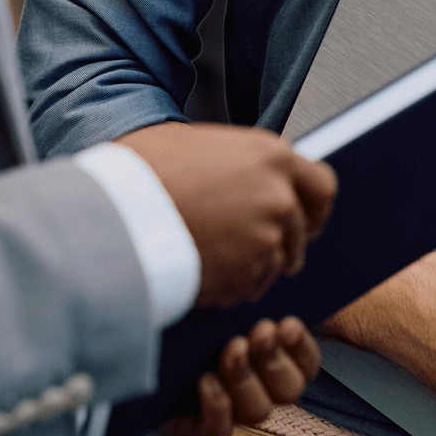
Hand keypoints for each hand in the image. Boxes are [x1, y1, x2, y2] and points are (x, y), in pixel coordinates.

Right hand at [120, 122, 336, 307]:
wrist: (114, 210)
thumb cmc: (146, 172)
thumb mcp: (204, 146)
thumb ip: (243, 164)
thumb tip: (256, 178)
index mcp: (273, 157)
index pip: (321, 186)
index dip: (314, 207)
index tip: (308, 219)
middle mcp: (279, 197)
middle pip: (301, 231)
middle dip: (282, 241)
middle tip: (251, 245)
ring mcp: (265, 239)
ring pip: (275, 263)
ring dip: (253, 265)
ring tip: (213, 256)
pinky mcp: (244, 275)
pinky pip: (249, 288)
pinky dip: (231, 286)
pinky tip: (202, 270)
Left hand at [162, 316, 321, 435]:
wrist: (150, 341)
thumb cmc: (197, 319)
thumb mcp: (232, 306)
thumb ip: (262, 301)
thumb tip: (304, 277)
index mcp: (278, 362)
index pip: (308, 367)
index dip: (302, 348)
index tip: (286, 324)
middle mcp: (261, 391)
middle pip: (289, 391)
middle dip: (275, 359)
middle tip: (260, 332)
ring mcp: (234, 413)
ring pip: (258, 411)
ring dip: (247, 379)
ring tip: (232, 349)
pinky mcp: (203, 428)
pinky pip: (219, 430)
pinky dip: (217, 404)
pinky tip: (206, 379)